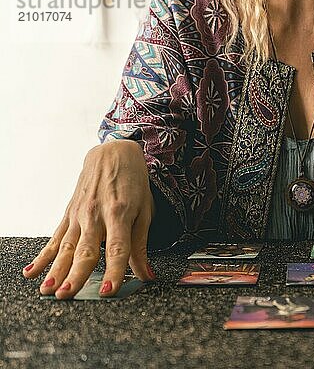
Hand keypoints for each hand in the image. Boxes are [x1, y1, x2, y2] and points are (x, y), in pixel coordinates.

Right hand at [22, 140, 155, 298]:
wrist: (113, 154)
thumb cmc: (133, 183)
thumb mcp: (145, 211)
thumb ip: (141, 245)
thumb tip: (146, 275)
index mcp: (120, 213)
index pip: (117, 248)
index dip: (113, 270)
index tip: (108, 290)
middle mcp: (96, 215)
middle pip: (86, 250)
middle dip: (76, 274)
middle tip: (67, 294)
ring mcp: (79, 214)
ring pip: (66, 247)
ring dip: (56, 270)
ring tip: (48, 290)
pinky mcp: (68, 214)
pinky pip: (55, 238)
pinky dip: (43, 256)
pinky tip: (32, 272)